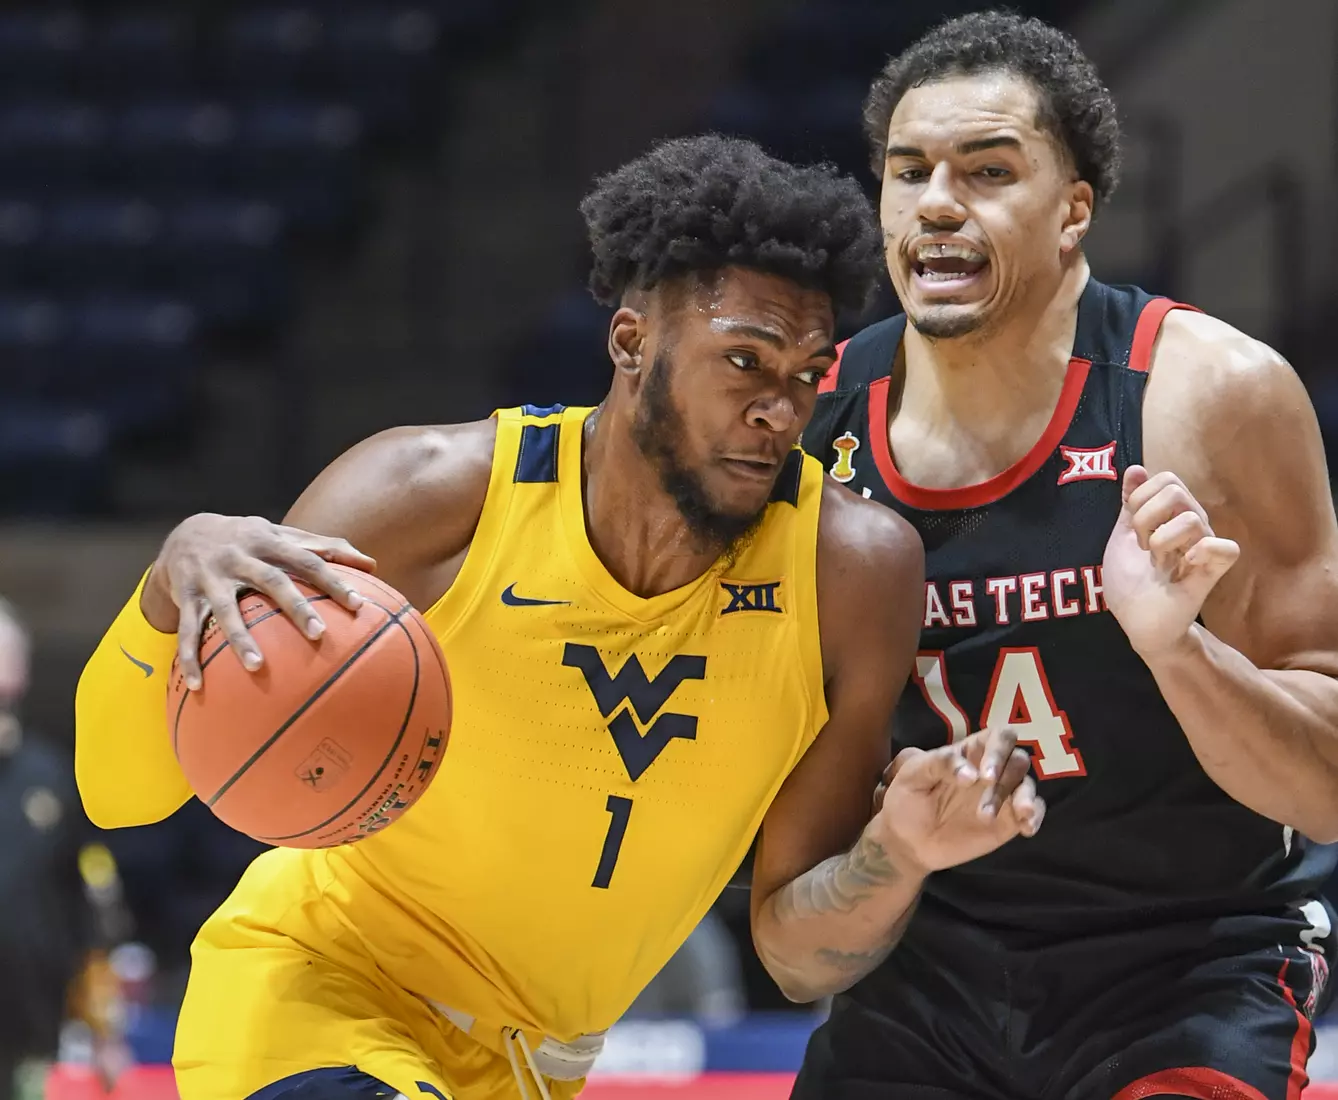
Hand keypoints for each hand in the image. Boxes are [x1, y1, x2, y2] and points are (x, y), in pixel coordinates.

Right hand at [142, 513, 376, 688]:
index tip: (358, 604)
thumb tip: (372, 564)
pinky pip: (187, 630)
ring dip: (240, 639)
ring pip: (225, 610)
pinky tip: (197, 686)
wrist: (183, 533)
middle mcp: (239, 557)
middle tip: (320, 634)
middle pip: (271, 581)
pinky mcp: (185, 596)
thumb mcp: (281, 535)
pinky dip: (189, 657)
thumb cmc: (248, 539)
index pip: (307, 560)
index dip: (332, 581)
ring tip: (258, 668)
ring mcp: (210, 577)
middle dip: (295, 607)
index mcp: (268, 542)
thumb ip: (325, 547)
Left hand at [870, 727, 1044, 874]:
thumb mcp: (912, 774)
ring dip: (1021, 800)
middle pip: (1018, 760)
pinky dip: (1036, 817)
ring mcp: (1003, 795)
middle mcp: (992, 770)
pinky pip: (1033, 812)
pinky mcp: (1009, 821)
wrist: (907, 841)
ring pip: (1028, 786)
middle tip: (983, 807)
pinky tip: (1026, 829)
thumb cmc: (908, 799)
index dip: (999, 750)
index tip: (984, 776)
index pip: (1000, 737)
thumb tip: (971, 774)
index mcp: (971, 752)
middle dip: (1005, 780)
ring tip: (993, 820)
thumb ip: (940, 763)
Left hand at [1102, 466, 1238, 658]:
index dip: (1139, 499)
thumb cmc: (1131, 581)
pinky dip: (1201, 550)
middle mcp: (1194, 527)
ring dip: (1160, 540)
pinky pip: (1227, 548)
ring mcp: (1203, 548)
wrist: (1136, 622)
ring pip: (1190, 517)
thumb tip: (1135, 468)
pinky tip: (1184, 563)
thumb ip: (1130, 503)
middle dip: (1144, 517)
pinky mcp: (1210, 574)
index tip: (1132, 530)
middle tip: (1142, 545)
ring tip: (1156, 561)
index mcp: (1173, 516)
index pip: (1165, 479)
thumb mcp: (1121, 537)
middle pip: (1175, 490)